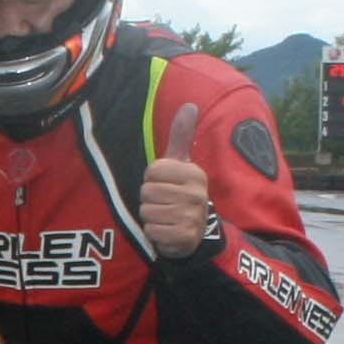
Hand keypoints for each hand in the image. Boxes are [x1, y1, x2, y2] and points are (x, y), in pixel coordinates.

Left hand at [140, 103, 210, 258]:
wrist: (194, 233)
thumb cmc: (180, 193)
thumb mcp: (181, 164)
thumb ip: (181, 136)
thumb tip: (190, 105)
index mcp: (194, 174)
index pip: (152, 171)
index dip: (151, 179)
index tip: (164, 184)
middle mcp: (196, 194)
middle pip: (147, 192)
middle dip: (149, 199)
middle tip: (163, 203)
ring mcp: (192, 217)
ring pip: (146, 211)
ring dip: (150, 216)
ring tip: (164, 216)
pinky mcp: (184, 238)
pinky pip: (151, 230)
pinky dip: (153, 232)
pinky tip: (166, 230)